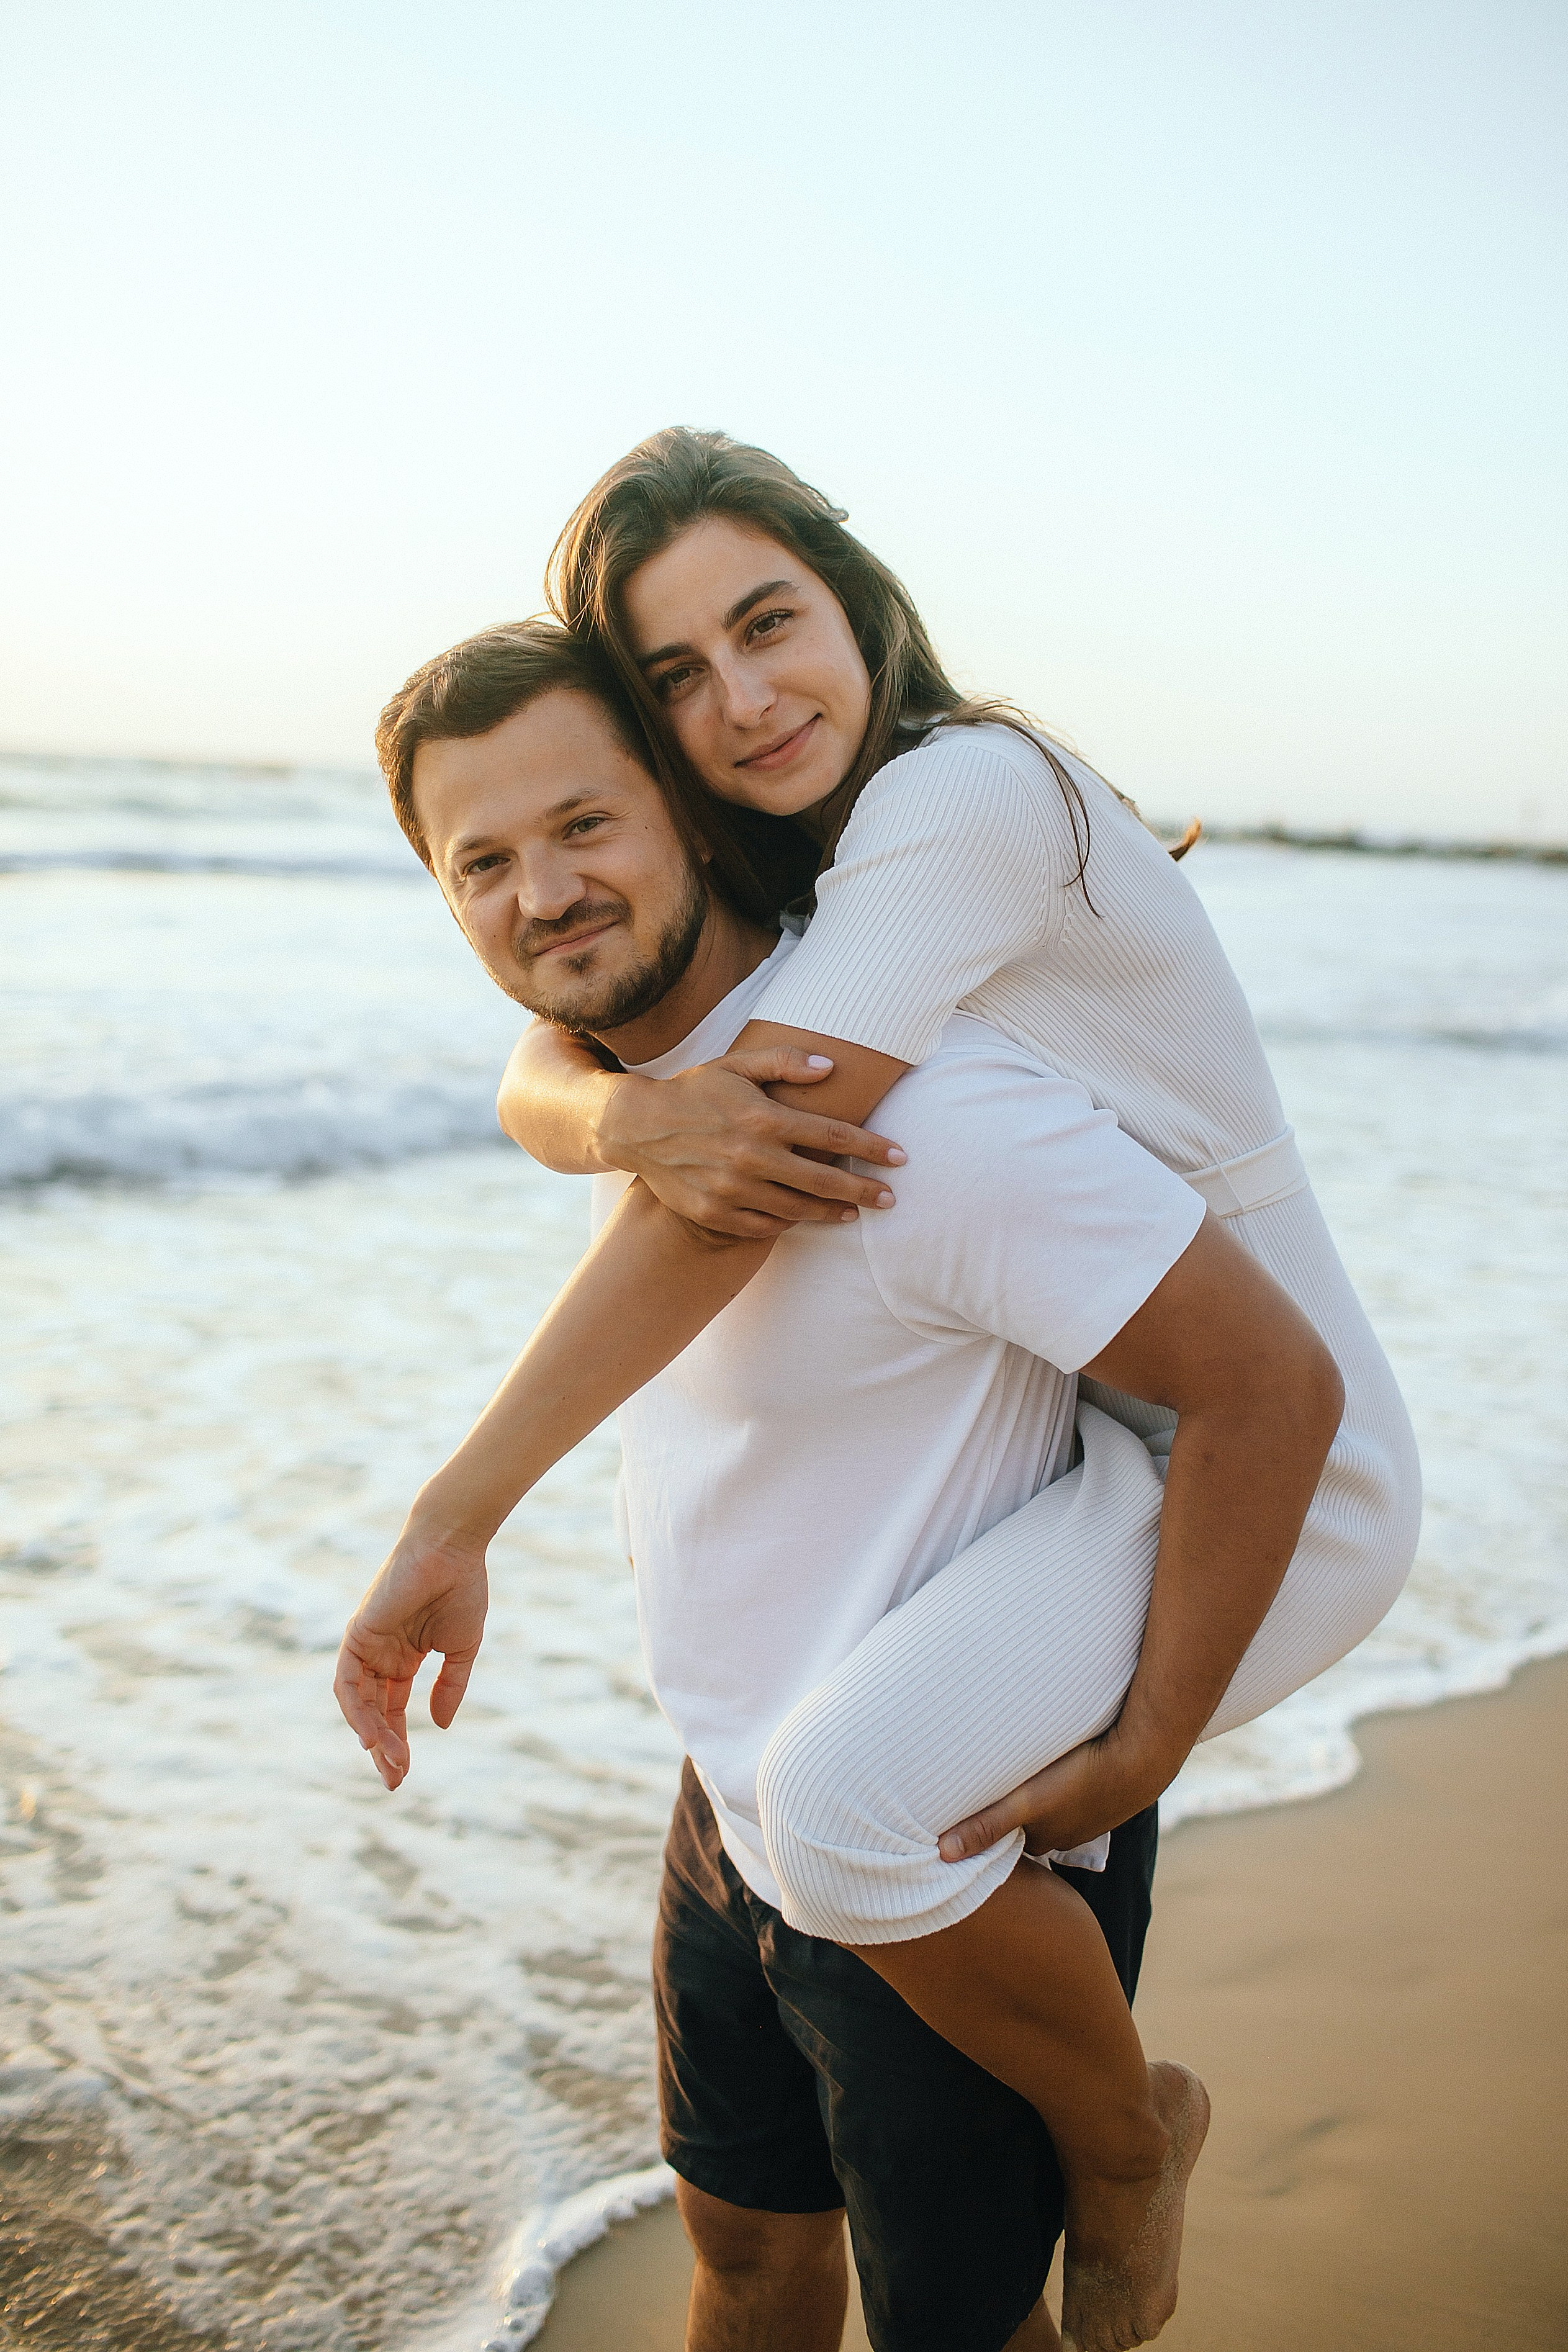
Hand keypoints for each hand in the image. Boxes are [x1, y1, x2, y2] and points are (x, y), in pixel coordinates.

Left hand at [333, 1521, 489, 1790]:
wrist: (452, 1548)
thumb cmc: (461, 1589)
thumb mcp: (461, 1649)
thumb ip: (449, 1687)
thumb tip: (439, 1726)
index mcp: (403, 1657)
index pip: (392, 1709)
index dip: (398, 1742)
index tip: (404, 1774)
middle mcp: (380, 1654)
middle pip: (373, 1712)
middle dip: (383, 1748)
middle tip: (394, 1780)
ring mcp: (366, 1645)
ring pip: (359, 1703)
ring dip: (372, 1735)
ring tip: (388, 1762)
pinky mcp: (357, 1634)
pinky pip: (347, 1681)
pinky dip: (355, 1710)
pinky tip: (369, 1736)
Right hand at [598, 1047, 905, 1238]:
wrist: (636, 1127)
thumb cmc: (694, 1092)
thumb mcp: (736, 1065)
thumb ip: (785, 1061)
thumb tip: (832, 1068)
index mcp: (762, 1118)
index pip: (832, 1136)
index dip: (871, 1147)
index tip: (899, 1157)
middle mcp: (750, 1157)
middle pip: (824, 1180)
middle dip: (864, 1190)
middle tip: (891, 1198)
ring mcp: (732, 1191)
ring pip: (797, 1210)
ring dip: (831, 1212)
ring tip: (853, 1212)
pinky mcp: (715, 1214)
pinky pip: (763, 1226)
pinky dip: (787, 1223)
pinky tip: (802, 1217)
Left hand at [937, 1727, 1182, 1862]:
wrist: (1142, 1758)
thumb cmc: (1082, 1780)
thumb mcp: (1028, 1803)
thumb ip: (988, 1826)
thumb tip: (943, 1854)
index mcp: (1041, 1838)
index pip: (1001, 1841)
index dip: (981, 1827)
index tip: (956, 1813)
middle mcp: (1062, 1833)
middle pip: (1023, 1823)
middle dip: (1005, 1809)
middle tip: (982, 1785)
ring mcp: (1085, 1815)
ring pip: (1047, 1806)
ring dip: (1033, 1792)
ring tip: (1013, 1769)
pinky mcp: (1099, 1791)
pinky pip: (1069, 1789)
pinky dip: (1059, 1780)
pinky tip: (1056, 1761)